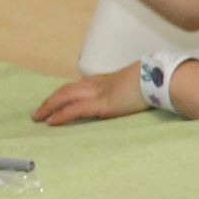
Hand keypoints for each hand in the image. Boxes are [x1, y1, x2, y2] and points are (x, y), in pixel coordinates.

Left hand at [34, 67, 149, 127]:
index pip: (81, 85)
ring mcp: (99, 93)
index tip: (59, 99)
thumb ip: (133, 90)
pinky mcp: (102, 104)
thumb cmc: (157, 81)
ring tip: (38, 117)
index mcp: (109, 80)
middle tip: (40, 110)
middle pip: (68, 90)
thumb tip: (139, 96)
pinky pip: (75, 110)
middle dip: (52, 100)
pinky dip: (62, 115)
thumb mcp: (140, 84)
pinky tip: (51, 121)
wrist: (160, 78)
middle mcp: (99, 84)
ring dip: (50, 106)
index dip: (67, 92)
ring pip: (65, 97)